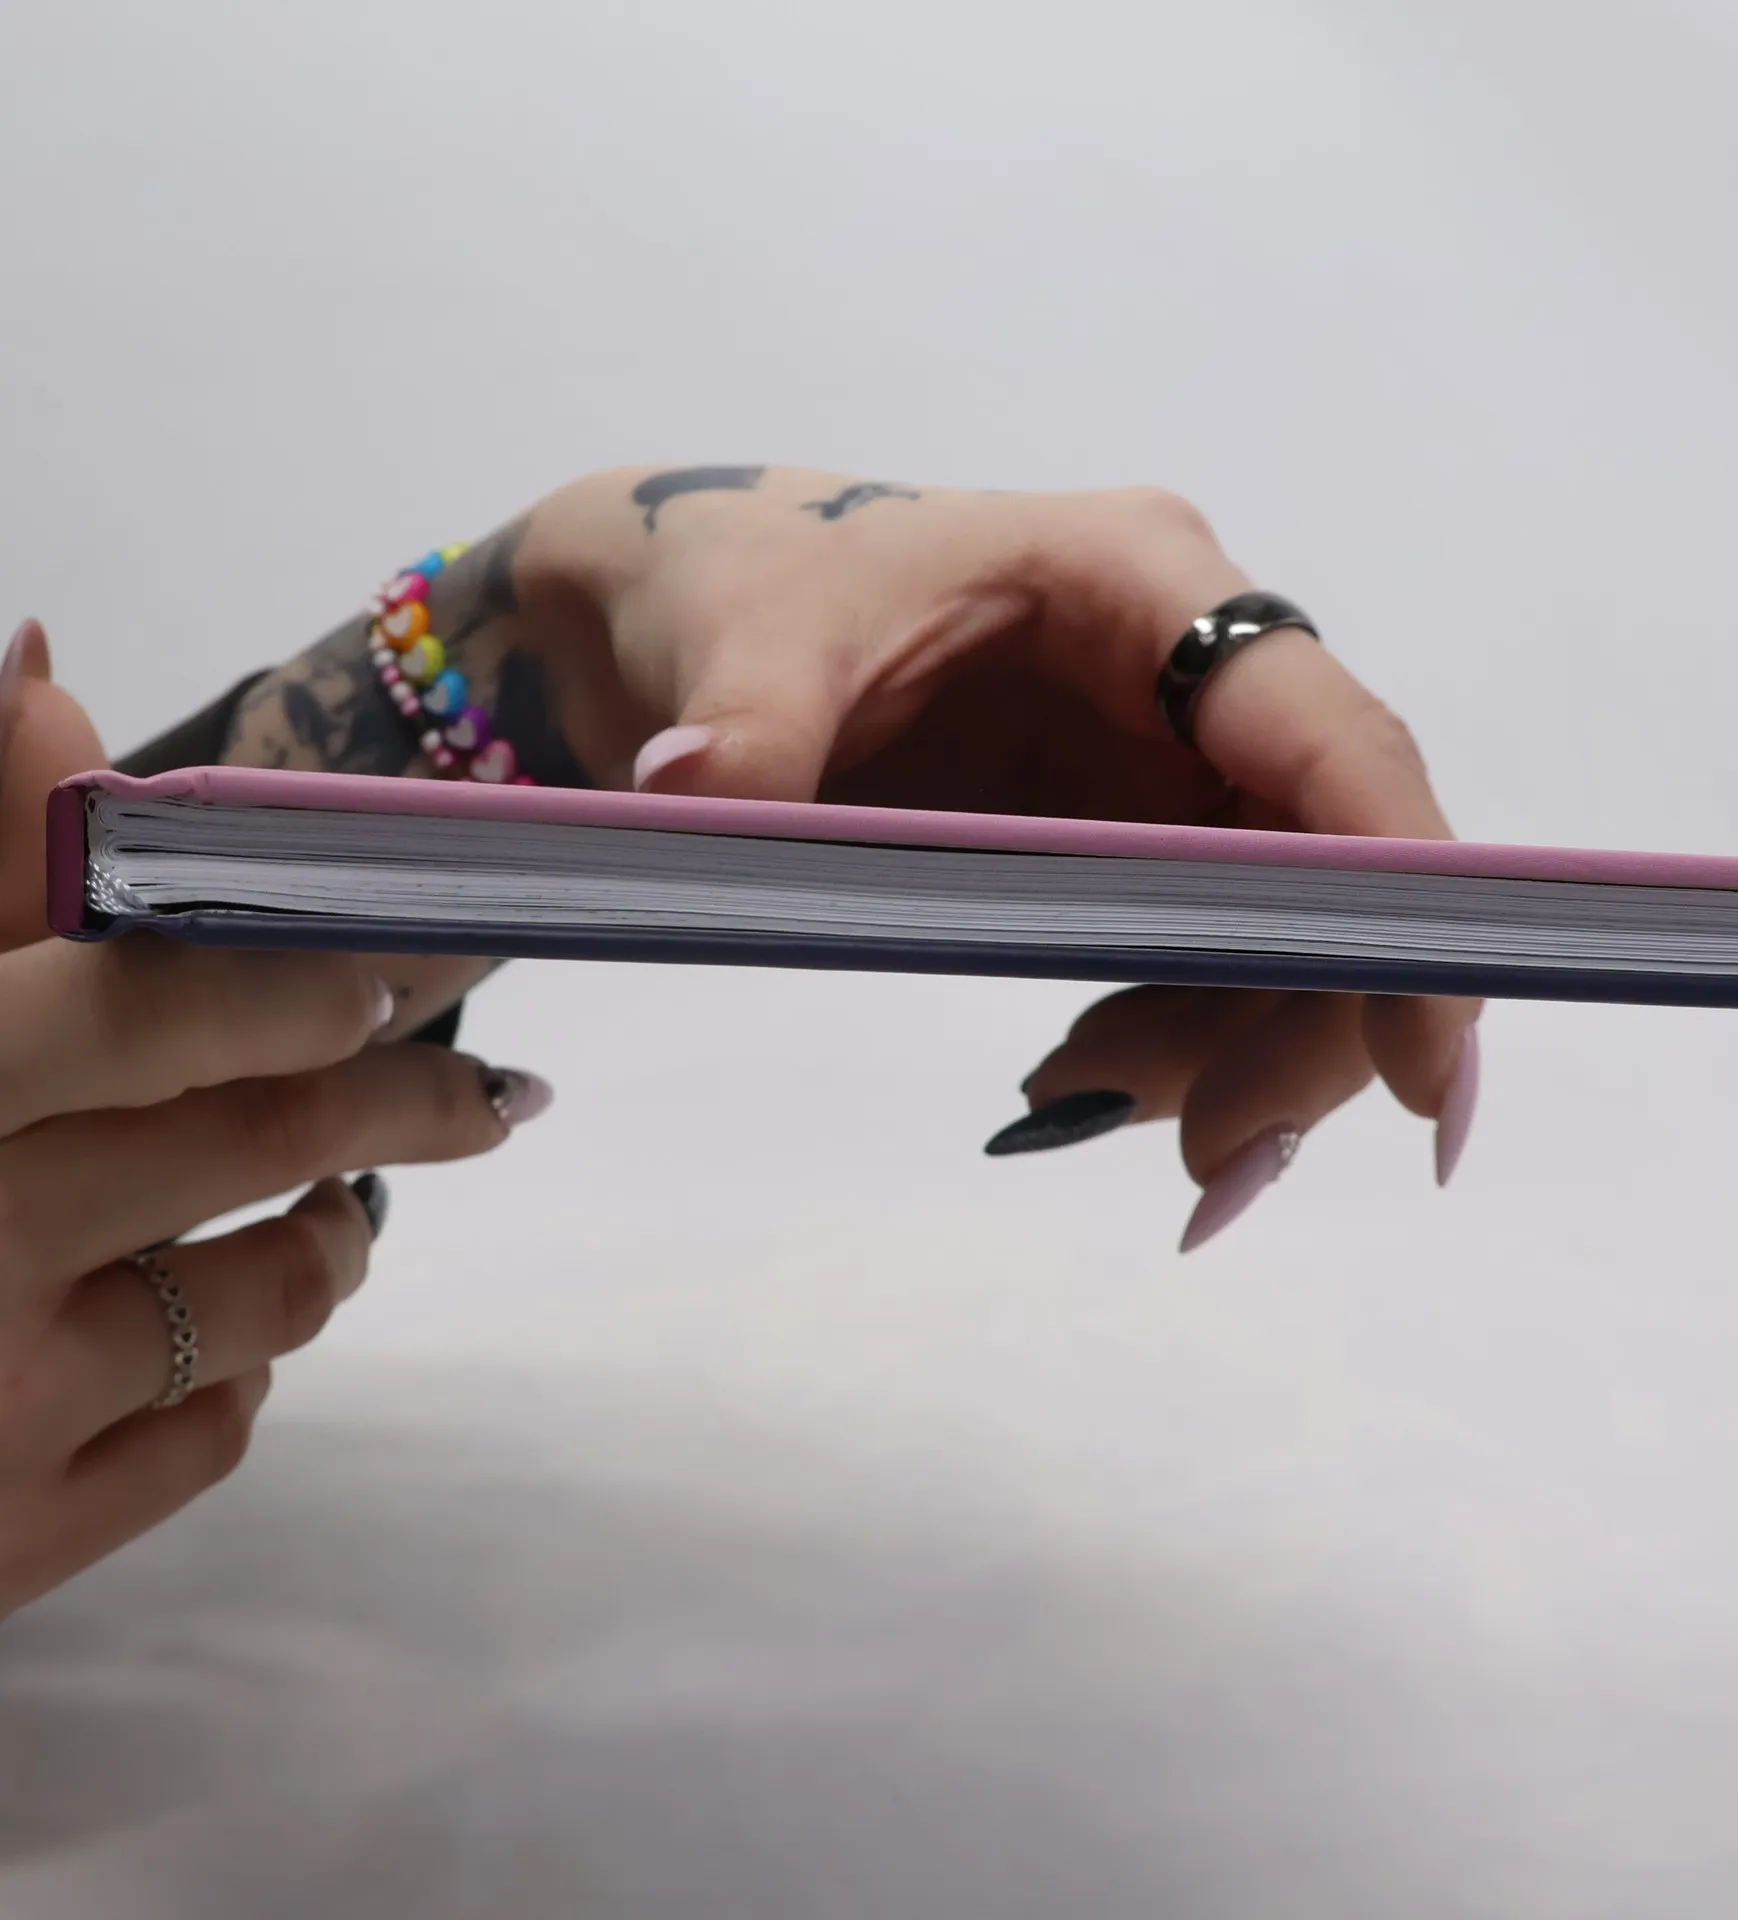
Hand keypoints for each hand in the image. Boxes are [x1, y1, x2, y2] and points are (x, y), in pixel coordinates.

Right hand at [0, 623, 551, 1619]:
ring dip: (333, 1235)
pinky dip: (248, 1374)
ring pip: (271, 1291)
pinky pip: (218, 1439)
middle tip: (496, 1090)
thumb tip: (38, 660)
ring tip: (348, 1205)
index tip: (405, 961)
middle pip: (267, 1136)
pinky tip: (230, 1343)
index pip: (159, 1000)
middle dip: (410, 1101)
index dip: (309, 972)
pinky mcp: (17, 1553)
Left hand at [514, 468, 1480, 1245]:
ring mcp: (1168, 758)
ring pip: (1284, 928)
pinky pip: (1205, 954)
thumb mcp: (743, 630)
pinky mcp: (1128, 833)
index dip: (1403, 895)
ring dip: (1225, 1047)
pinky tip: (1074, 1081)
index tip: (1429, 1069)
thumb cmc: (748, 576)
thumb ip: (746, 714)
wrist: (703, 614)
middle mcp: (1193, 673)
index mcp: (1141, 581)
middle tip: (1205, 1159)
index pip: (1329, 738)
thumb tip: (701, 787)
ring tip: (1071, 1101)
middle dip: (1303, 1021)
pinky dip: (1169, 1039)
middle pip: (1335, 864)